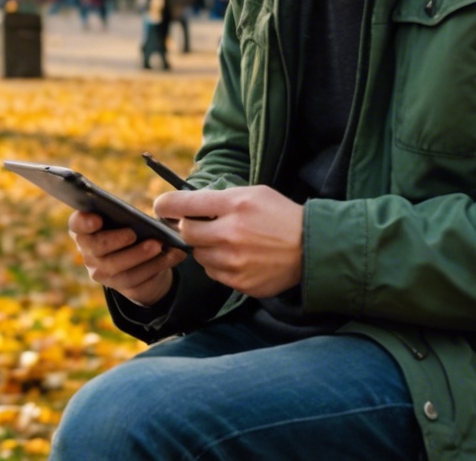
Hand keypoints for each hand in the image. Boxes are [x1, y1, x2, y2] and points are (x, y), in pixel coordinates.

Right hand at [68, 211, 185, 306]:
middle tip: (132, 233)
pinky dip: (157, 265)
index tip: (97, 219)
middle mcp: (88, 253)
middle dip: (114, 240)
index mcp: (86, 230)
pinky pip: (136, 278)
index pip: (76, 225)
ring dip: (138, 255)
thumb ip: (128, 215)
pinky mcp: (120, 286)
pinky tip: (173, 254)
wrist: (141, 263)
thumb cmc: (131, 230)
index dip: (83, 222)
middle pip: (95, 247)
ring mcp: (101, 272)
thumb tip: (153, 215)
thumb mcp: (127, 220)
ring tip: (158, 245)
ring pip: (116, 266)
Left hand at [154, 186, 304, 298]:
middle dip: (189, 227)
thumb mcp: (254, 193)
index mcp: (233, 205)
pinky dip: (220, 265)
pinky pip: (214, 273)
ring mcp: (234, 261)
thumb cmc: (281, 216)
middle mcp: (230, 234)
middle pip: (186, 233)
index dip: (166, 205)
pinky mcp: (240, 282)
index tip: (162, 207)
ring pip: (199, 255)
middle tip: (201, 225)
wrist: (313, 248)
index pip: (181, 205)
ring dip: (206, 248)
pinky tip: (239, 257)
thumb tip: (187, 205)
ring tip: (228, 242)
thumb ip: (219, 198)